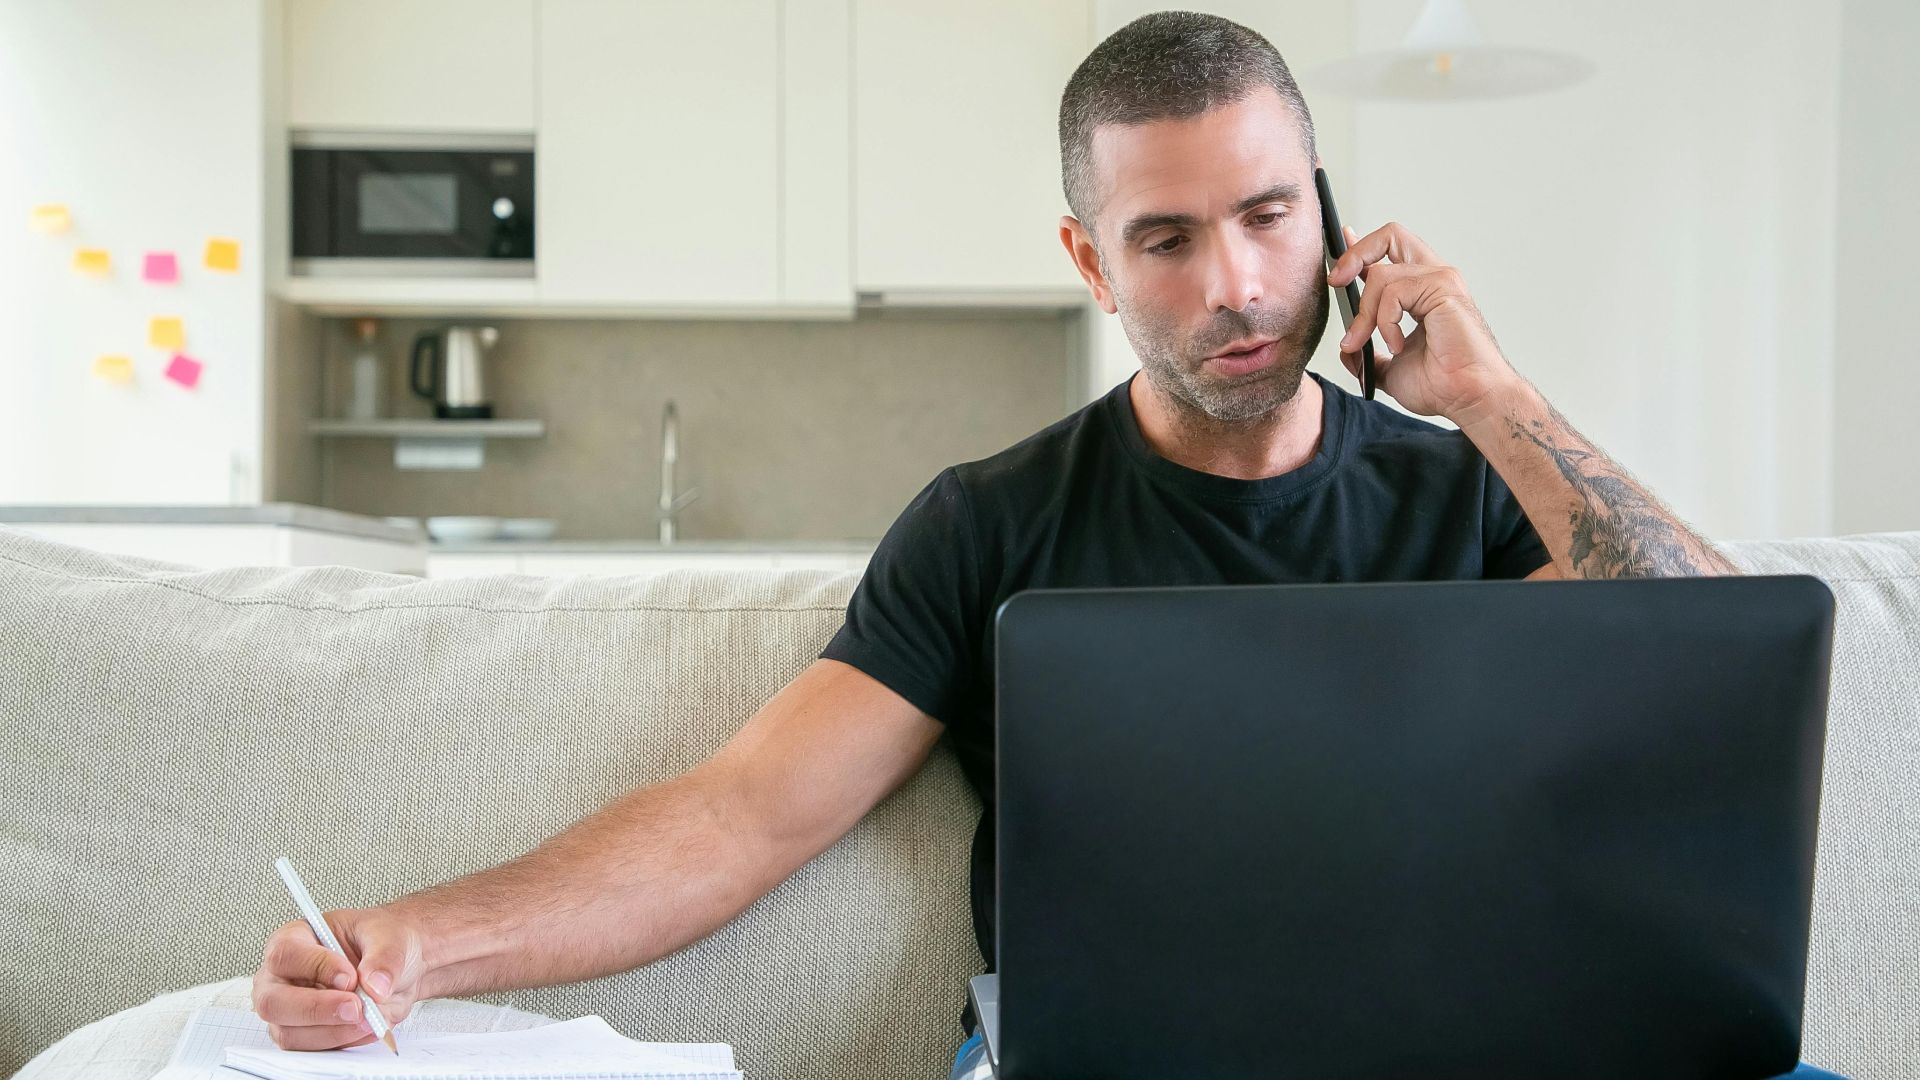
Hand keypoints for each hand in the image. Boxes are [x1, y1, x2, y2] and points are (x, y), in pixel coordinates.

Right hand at [251, 905, 431, 1050]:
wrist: (402, 967)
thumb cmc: (384, 942)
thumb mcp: (391, 936)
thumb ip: (384, 957)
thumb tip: (375, 986)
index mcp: (295, 938)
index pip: (285, 955)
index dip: (316, 967)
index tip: (350, 977)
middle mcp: (281, 977)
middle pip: (273, 1002)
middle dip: (316, 1010)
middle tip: (357, 1008)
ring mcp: (288, 1010)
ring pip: (289, 1034)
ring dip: (332, 1032)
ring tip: (370, 1019)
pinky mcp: (303, 1035)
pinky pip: (311, 1050)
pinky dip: (341, 1043)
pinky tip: (367, 1028)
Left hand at [1327, 221, 1522, 427]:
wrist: (1469, 398)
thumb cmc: (1443, 385)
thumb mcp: (1390, 369)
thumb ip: (1369, 356)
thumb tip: (1346, 351)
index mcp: (1422, 291)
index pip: (1389, 252)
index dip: (1359, 246)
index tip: (1339, 245)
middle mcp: (1434, 278)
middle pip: (1390, 235)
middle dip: (1355, 253)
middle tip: (1336, 282)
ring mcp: (1441, 279)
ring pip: (1381, 274)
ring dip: (1363, 314)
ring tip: (1362, 343)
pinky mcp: (1443, 288)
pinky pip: (1393, 292)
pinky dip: (1384, 321)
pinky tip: (1397, 345)